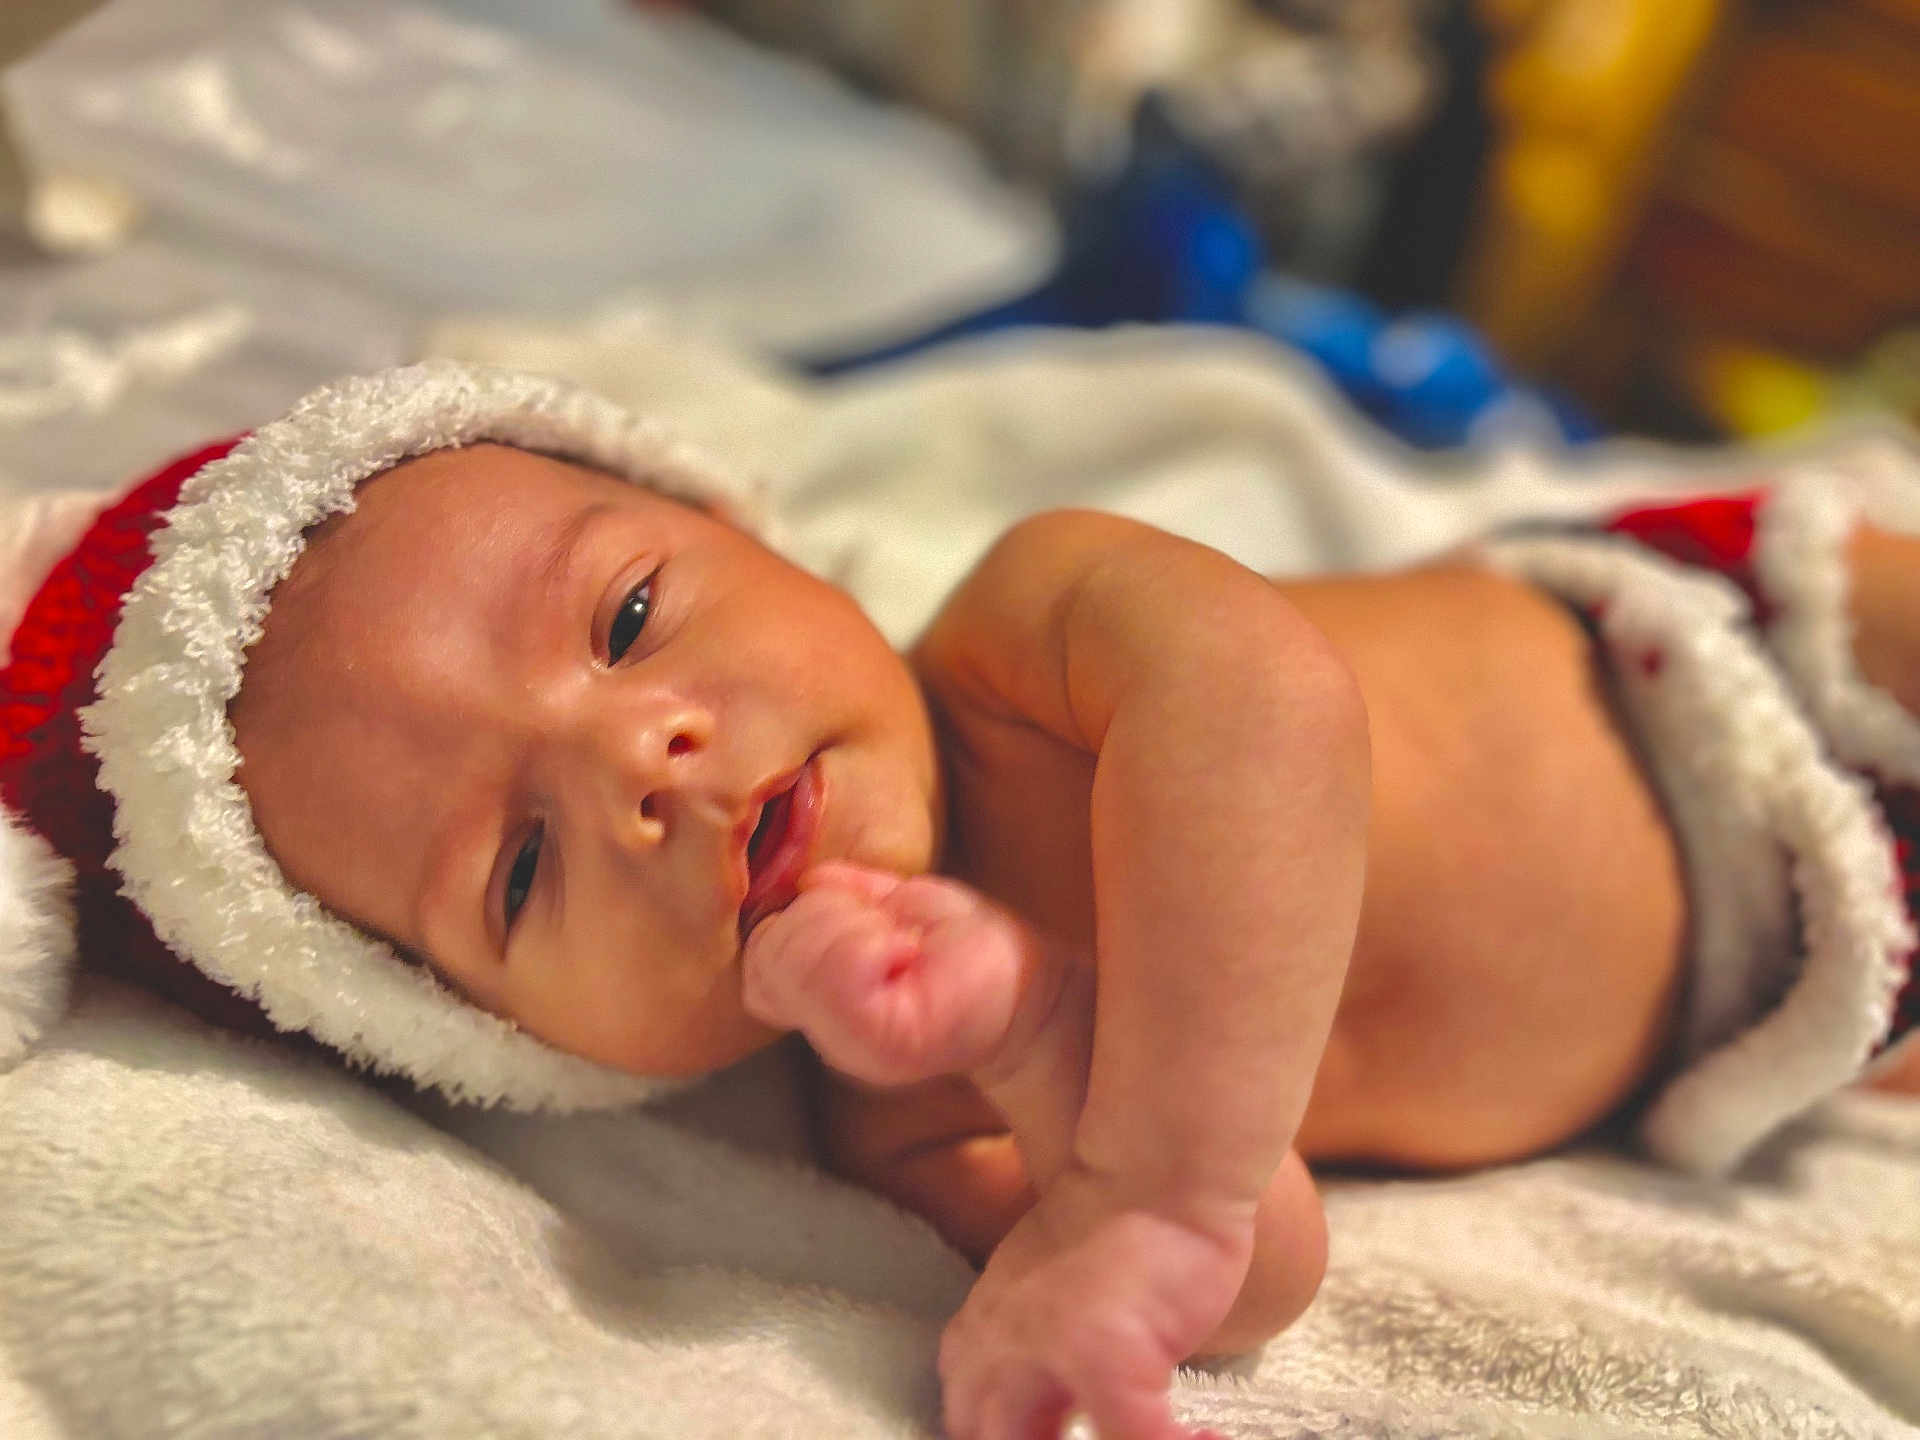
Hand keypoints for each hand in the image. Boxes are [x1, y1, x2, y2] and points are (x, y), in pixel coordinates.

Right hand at [741, 862, 1028, 1086]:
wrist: (1026, 987)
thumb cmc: (960, 943)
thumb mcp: (889, 904)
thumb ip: (838, 896)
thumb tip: (801, 882)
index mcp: (820, 1000)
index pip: (758, 959)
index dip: (800, 917)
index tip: (863, 914)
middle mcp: (827, 1034)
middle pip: (770, 954)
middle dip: (825, 913)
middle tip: (887, 926)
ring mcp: (854, 1046)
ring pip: (800, 961)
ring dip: (852, 926)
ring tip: (900, 941)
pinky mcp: (889, 1042)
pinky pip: (844, 976)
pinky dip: (872, 944)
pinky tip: (908, 951)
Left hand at [937, 1166, 1246, 1439]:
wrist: (1157, 1164)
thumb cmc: (1125, 1218)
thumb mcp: (1049, 1279)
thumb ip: (1033, 1336)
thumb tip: (1056, 1402)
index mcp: (985, 1327)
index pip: (964, 1416)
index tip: (1053, 1438)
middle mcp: (1000, 1343)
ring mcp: (1046, 1353)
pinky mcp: (1106, 1361)